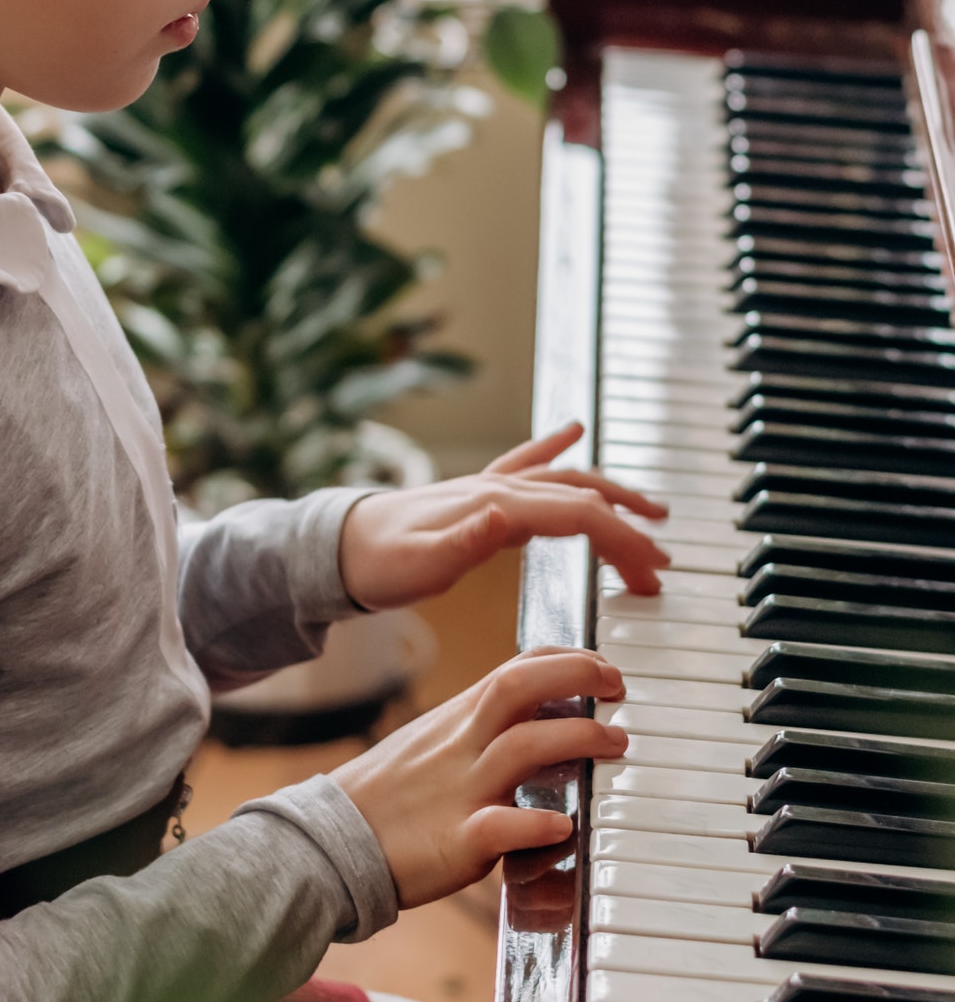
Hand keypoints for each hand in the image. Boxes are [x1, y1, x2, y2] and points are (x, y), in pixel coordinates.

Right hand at [333, 648, 625, 906]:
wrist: (327, 840)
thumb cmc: (385, 796)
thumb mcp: (430, 743)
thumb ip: (478, 729)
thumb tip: (528, 718)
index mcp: (456, 719)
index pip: (516, 668)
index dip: (566, 660)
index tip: (600, 667)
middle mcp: (461, 746)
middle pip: (519, 687)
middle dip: (576, 676)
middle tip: (617, 687)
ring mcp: (459, 791)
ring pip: (521, 747)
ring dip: (577, 740)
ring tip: (615, 746)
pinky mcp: (455, 841)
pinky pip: (499, 825)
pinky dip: (536, 823)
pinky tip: (564, 825)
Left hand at [337, 421, 668, 610]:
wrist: (339, 548)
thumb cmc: (379, 564)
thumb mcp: (421, 566)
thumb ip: (466, 541)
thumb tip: (504, 517)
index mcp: (496, 508)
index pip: (579, 516)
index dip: (623, 541)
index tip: (652, 572)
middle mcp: (498, 489)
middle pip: (583, 498)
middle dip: (630, 525)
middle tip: (662, 562)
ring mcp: (489, 486)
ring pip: (566, 479)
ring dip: (611, 492)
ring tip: (651, 510)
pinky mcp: (478, 493)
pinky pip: (527, 462)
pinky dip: (555, 446)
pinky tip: (573, 429)